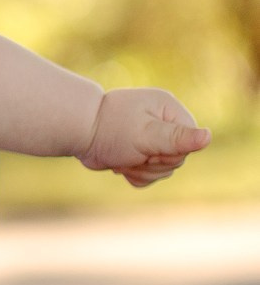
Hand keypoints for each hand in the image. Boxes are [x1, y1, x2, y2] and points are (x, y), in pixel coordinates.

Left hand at [79, 86, 209, 187]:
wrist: (77, 132)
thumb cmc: (111, 130)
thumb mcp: (146, 135)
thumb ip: (177, 138)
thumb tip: (208, 137)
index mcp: (169, 110)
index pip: (190, 141)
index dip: (170, 152)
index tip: (148, 148)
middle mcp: (163, 122)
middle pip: (176, 158)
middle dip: (152, 163)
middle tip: (131, 152)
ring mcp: (152, 138)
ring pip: (163, 169)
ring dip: (140, 170)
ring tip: (122, 157)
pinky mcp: (140, 152)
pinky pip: (150, 175)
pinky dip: (135, 174)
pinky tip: (120, 164)